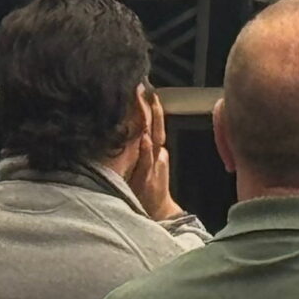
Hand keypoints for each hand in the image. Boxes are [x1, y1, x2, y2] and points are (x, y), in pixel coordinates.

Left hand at [126, 86, 180, 223]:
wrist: (158, 212)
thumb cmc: (149, 187)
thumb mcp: (147, 162)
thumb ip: (145, 147)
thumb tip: (140, 130)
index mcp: (155, 148)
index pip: (153, 121)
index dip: (150, 105)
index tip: (144, 86)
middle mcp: (156, 152)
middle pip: (156, 124)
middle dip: (151, 106)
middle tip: (145, 87)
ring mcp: (153, 164)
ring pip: (154, 138)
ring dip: (150, 120)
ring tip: (145, 102)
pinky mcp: (148, 178)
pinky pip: (147, 162)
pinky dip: (147, 150)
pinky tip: (145, 138)